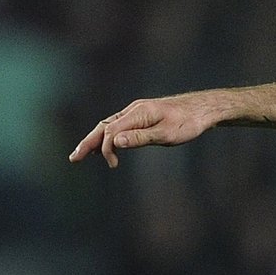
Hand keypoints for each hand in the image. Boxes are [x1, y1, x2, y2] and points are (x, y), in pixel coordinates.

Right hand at [69, 95, 215, 166]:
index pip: (111, 131)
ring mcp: (136, 112)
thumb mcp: (166, 134)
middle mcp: (133, 110)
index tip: (112, 164)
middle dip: (88, 143)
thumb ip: (140, 138)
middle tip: (73, 158)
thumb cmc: (187, 123)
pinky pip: (118, 126)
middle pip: (103, 126)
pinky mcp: (141, 117)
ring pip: (109, 126)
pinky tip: (105, 146)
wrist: (202, 110)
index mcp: (137, 113)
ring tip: (83, 153)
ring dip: (95, 140)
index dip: (107, 148)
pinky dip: (108, 136)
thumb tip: (115, 142)